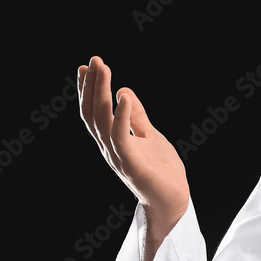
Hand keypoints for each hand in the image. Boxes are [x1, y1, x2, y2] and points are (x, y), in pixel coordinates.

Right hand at [78, 56, 189, 235]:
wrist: (173, 200)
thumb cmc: (162, 171)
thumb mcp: (149, 136)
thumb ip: (137, 117)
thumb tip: (124, 91)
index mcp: (112, 141)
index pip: (93, 111)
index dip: (88, 89)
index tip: (86, 66)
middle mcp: (109, 148)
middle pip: (92, 113)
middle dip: (91, 85)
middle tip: (93, 60)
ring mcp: (117, 156)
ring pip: (101, 120)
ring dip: (101, 93)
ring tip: (104, 70)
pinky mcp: (131, 163)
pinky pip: (120, 136)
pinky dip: (121, 115)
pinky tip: (124, 96)